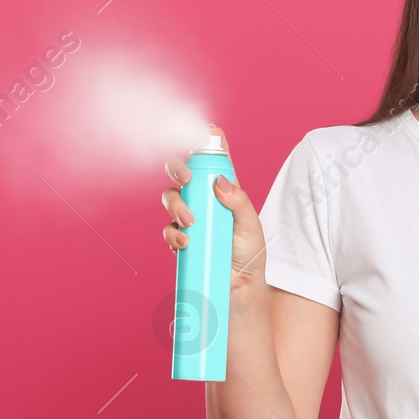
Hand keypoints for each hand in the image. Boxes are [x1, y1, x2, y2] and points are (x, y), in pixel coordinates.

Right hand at [162, 125, 267, 300]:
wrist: (238, 288)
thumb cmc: (249, 254)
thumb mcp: (251, 225)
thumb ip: (239, 202)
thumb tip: (220, 182)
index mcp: (223, 189)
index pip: (214, 160)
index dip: (209, 142)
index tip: (208, 130)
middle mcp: (203, 199)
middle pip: (182, 172)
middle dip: (178, 167)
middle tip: (185, 176)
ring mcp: (190, 217)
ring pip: (171, 197)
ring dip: (176, 205)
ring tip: (191, 222)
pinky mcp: (180, 237)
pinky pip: (168, 228)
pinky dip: (173, 233)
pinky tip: (185, 241)